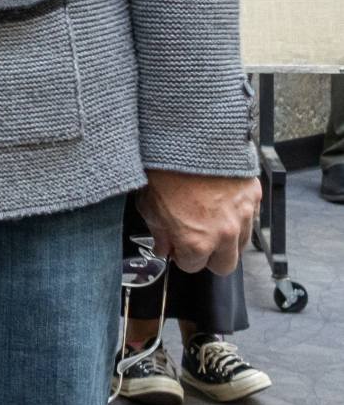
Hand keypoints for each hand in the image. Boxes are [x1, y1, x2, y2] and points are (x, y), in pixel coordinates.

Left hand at [136, 169, 260, 274]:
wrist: (190, 138)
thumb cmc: (166, 168)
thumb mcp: (149, 205)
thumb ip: (159, 232)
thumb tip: (164, 246)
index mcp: (196, 241)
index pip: (192, 267)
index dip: (182, 256)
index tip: (177, 246)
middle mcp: (224, 235)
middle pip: (224, 266)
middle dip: (209, 257)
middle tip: (197, 240)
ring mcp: (244, 217)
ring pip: (241, 245)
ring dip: (227, 239)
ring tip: (209, 219)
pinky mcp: (254, 197)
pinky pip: (250, 218)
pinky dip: (238, 216)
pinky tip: (221, 202)